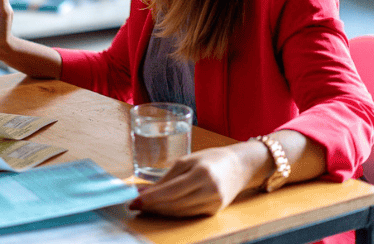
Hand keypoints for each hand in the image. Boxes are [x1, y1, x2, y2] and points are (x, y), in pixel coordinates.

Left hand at [129, 145, 249, 216]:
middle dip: (152, 206)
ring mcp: (213, 204)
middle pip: (174, 204)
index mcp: (202, 174)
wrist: (239, 166)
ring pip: (179, 212)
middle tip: (134, 205)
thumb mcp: (187, 160)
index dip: (151, 198)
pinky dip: (172, 212)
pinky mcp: (213, 212)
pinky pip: (187, 214)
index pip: (171, 191)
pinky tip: (160, 208)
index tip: (134, 200)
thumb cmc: (211, 159)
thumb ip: (166, 177)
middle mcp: (210, 191)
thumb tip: (143, 189)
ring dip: (159, 211)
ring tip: (144, 206)